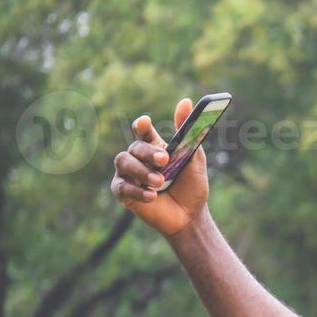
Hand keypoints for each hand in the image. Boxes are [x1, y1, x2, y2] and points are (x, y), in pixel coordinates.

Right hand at [109, 97, 208, 237]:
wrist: (191, 216)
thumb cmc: (192, 186)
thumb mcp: (194, 158)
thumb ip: (190, 131)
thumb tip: (186, 101)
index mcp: (154, 147)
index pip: (142, 130)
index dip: (141, 124)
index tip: (145, 122)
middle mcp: (138, 158)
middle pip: (135, 146)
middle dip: (148, 152)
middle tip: (164, 161)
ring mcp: (129, 174)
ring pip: (123, 162)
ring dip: (142, 171)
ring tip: (160, 182)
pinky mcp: (123, 193)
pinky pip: (122, 186)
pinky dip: (137, 190)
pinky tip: (152, 196)